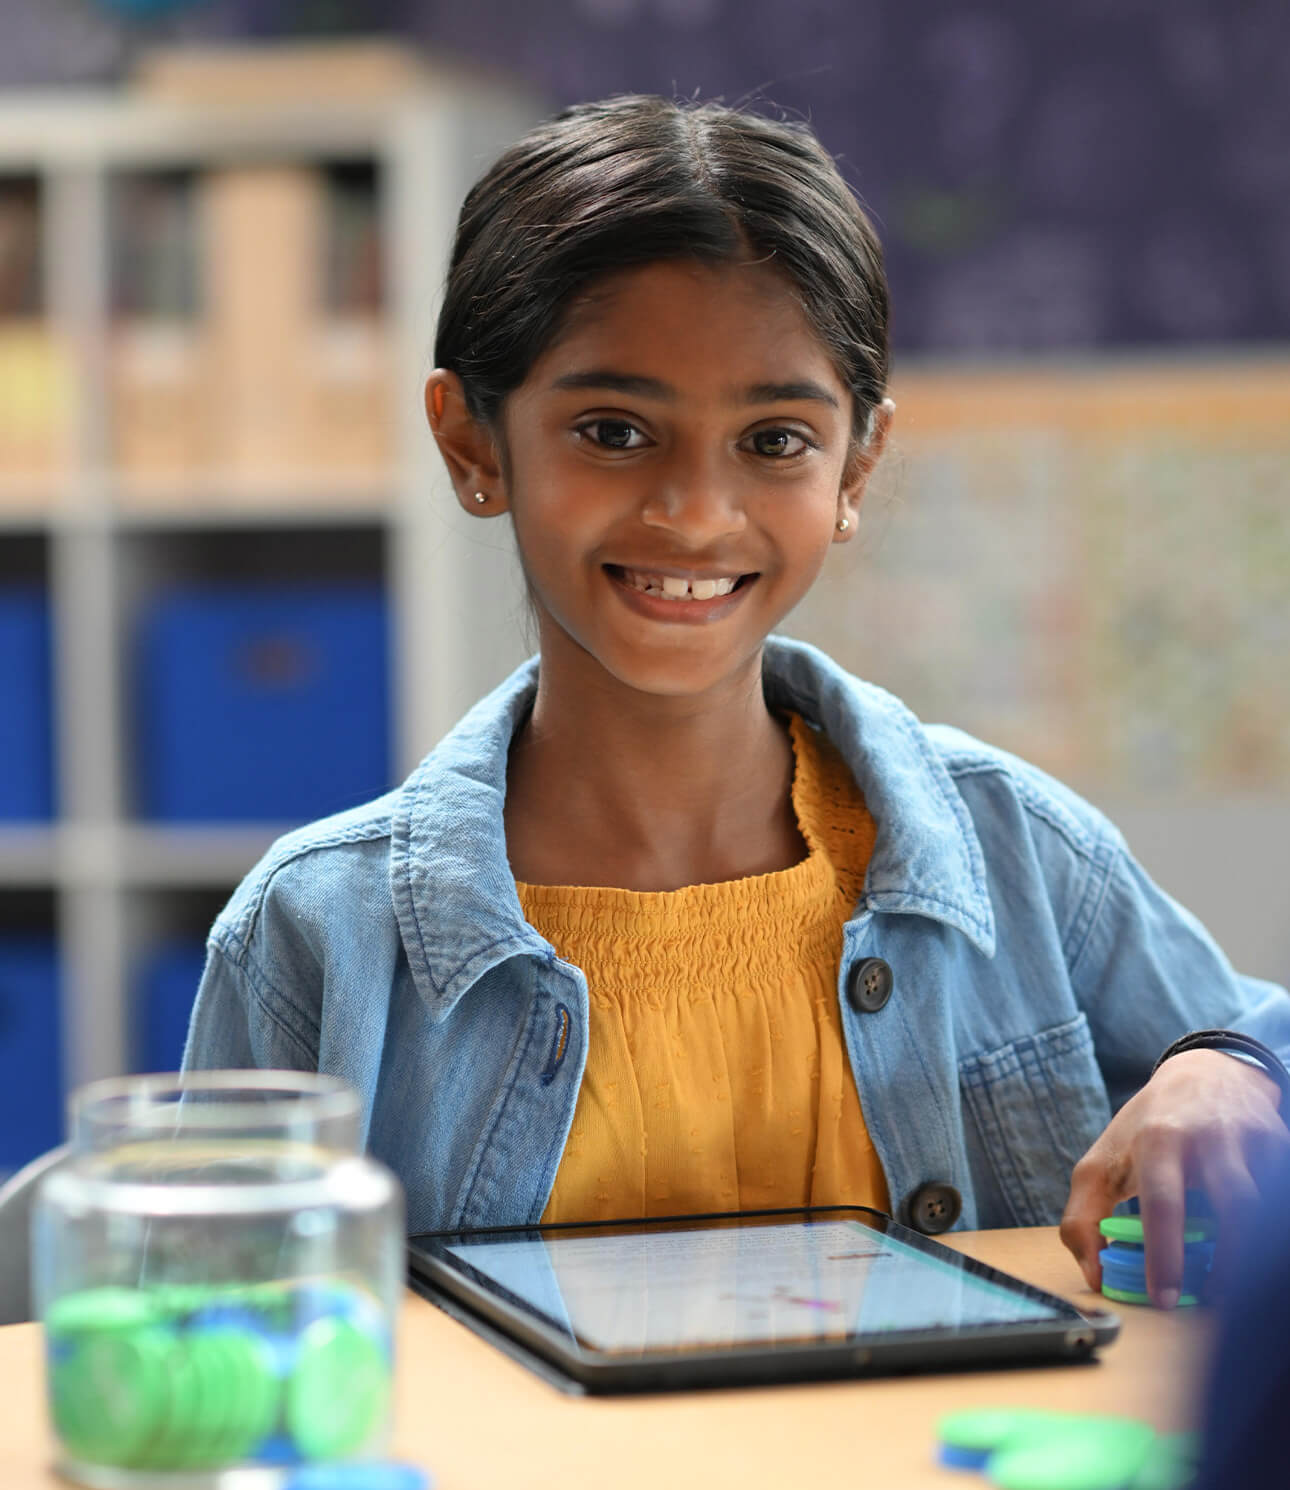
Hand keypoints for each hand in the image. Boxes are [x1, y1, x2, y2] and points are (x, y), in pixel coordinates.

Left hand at [1059, 1050, 1289, 1306]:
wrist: (1204, 1074)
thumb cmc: (1147, 1128)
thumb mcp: (1102, 1162)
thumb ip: (1084, 1217)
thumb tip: (1095, 1276)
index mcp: (1159, 1139)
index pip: (1164, 1202)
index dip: (1164, 1255)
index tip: (1163, 1297)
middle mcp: (1210, 1136)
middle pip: (1236, 1205)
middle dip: (1231, 1260)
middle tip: (1213, 1299)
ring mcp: (1253, 1139)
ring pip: (1266, 1207)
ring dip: (1253, 1250)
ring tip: (1233, 1280)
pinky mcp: (1280, 1144)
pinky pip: (1282, 1196)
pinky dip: (1269, 1227)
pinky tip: (1253, 1243)